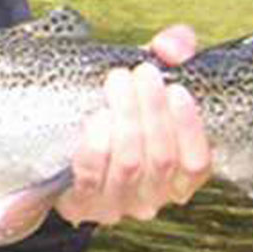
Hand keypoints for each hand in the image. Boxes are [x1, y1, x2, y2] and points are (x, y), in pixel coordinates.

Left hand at [55, 25, 213, 226]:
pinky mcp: (82, 204)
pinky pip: (92, 175)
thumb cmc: (116, 110)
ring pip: (129, 164)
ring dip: (125, 118)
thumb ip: (171, 52)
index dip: (190, 128)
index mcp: (177, 177)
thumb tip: (171, 47)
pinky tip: (97, 116)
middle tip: (139, 74)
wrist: (55, 150)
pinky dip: (97, 143)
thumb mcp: (147, 80)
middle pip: (161, 158)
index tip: (177, 90)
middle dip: (151, 111)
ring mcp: (117, 204)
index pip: (197, 164)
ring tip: (117, 82)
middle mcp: (152, 197)